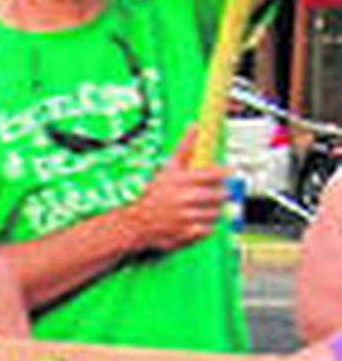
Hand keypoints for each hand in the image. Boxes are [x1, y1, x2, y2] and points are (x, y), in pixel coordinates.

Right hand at [124, 127, 228, 254]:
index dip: (224, 173)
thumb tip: (195, 126)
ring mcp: (186, 218)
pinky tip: (196, 221)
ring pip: (216, 212)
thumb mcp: (167, 168)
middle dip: (219, 193)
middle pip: (221, 194)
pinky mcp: (187, 234)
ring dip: (213, 210)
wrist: (135, 224)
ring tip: (202, 207)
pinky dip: (206, 226)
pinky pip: (209, 229)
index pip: (216, 174)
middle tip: (212, 193)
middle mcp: (186, 199)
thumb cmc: (153, 194)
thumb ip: (185, 147)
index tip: (225, 173)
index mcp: (183, 181)